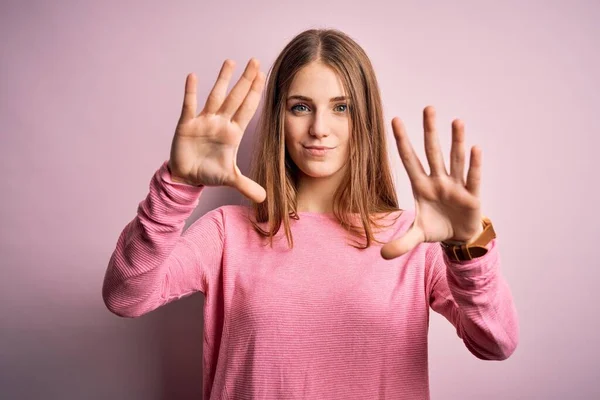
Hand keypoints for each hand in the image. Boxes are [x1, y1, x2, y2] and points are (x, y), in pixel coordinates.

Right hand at [168, 58, 266, 202]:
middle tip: (255, 61)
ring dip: (222, 80)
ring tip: (230, 62)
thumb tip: (264, 199)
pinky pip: (189, 106)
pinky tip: (193, 76)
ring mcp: (204, 121)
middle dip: (245, 80)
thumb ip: (247, 186)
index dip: (254, 94)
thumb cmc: (209, 173)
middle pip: (235, 98)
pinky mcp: (187, 125)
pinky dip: (191, 92)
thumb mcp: (230, 179)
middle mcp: (220, 123)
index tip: (263, 77)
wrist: (187, 177)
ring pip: (215, 96)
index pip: (247, 109)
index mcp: (232, 132)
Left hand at [381, 106, 484, 259]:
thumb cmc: (437, 228)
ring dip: (456, 142)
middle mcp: (438, 180)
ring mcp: (455, 186)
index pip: (409, 160)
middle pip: (432, 152)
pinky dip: (474, 165)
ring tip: (456, 121)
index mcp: (421, 186)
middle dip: (430, 131)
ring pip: (455, 160)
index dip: (402, 141)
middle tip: (428, 108)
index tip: (395, 120)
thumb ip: (401, 243)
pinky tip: (476, 148)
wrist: (459, 238)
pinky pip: (473, 178)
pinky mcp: (471, 195)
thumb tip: (382, 255)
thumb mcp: (418, 236)